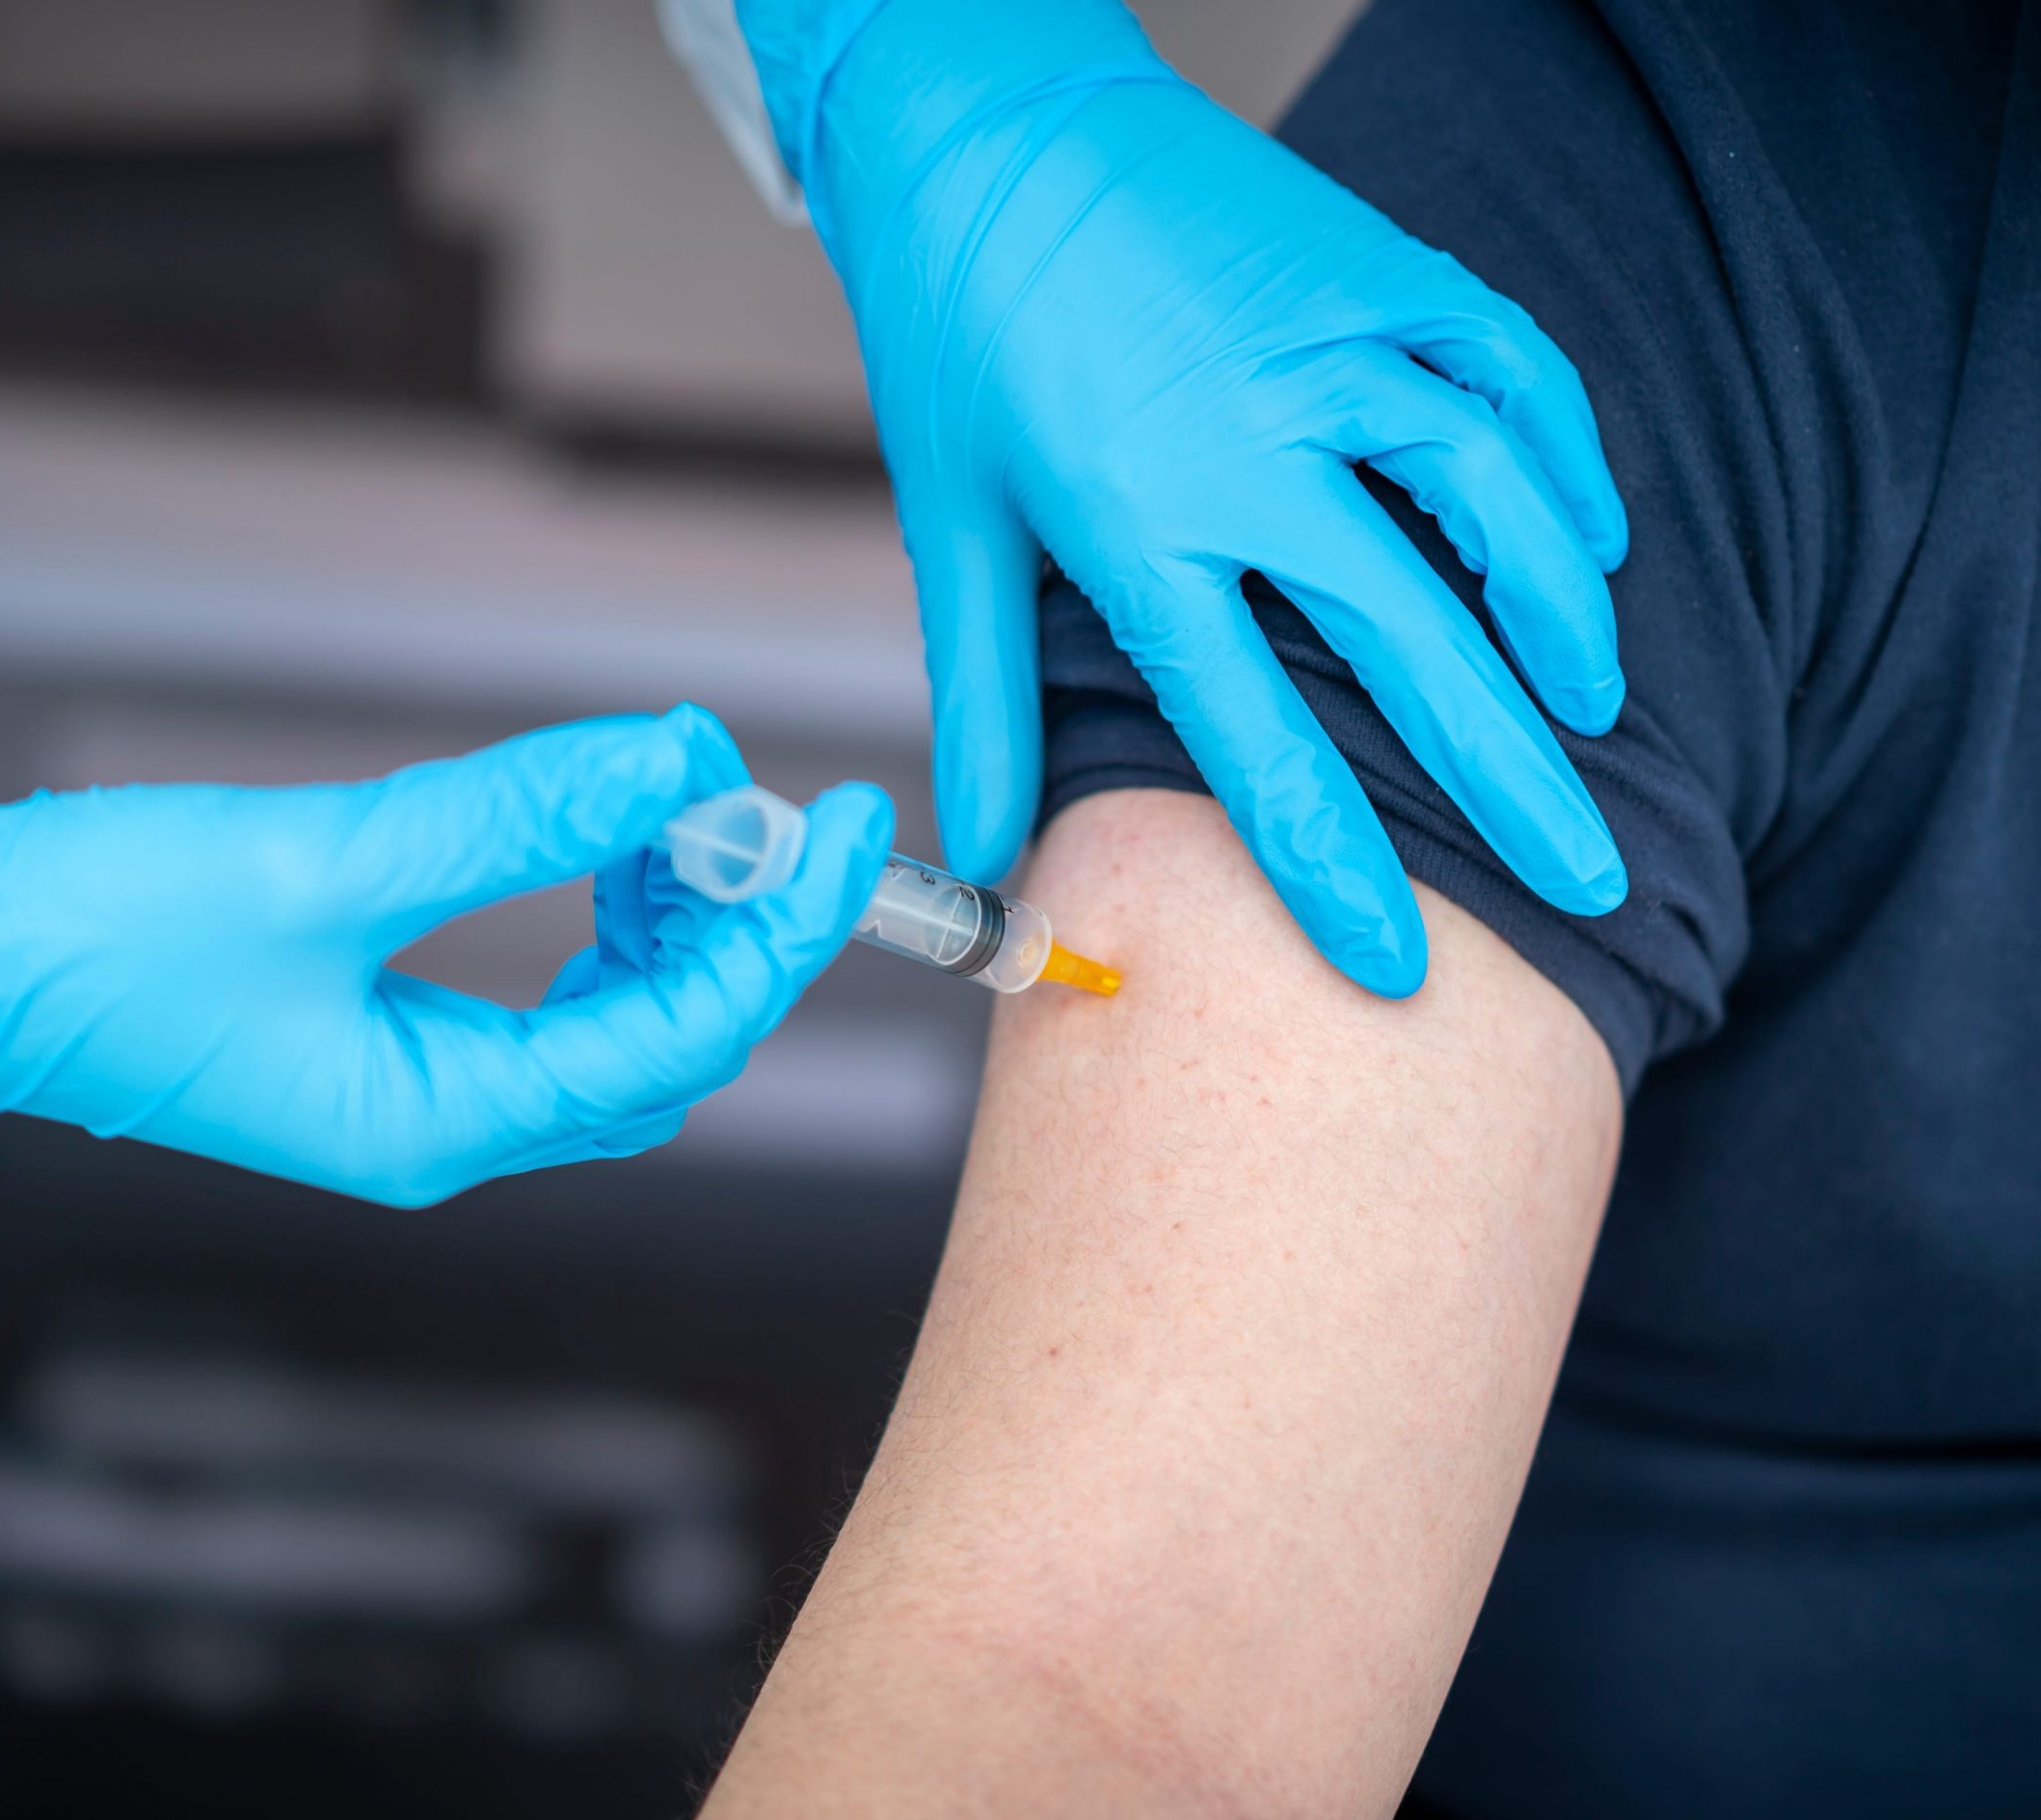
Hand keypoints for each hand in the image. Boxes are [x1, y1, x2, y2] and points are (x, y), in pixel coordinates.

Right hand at [0, 707, 893, 1204]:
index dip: (777, 930)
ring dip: (666, 922)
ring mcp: (414, 1092)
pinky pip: (544, 1002)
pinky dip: (592, 923)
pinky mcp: (381, 1043)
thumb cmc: (94, 935)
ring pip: (612, 1027)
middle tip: (761, 803)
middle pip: (665, 1047)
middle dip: (734, 929)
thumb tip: (676, 755)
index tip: (840, 820)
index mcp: (439, 1119)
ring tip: (671, 805)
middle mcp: (444, 1127)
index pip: (676, 1037)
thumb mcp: (321, 860)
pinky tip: (593, 842)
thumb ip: (512, 815)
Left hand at [742, 0, 1628, 992]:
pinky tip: (1584, 537)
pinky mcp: (1380, 267)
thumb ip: (981, 695)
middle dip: (1512, 781)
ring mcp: (1332, 343)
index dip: (1332, 867)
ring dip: (1558, 618)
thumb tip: (982, 852)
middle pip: (1417, 642)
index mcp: (1140, 523)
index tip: (1399, 969)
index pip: (1256, 738)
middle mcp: (1254, 441)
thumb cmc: (960, 334)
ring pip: (1494, 498)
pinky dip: (1563, 462)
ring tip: (1594, 711)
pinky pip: (1511, 370)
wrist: (986, 122)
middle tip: (1592, 878)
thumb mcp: (953, 522)